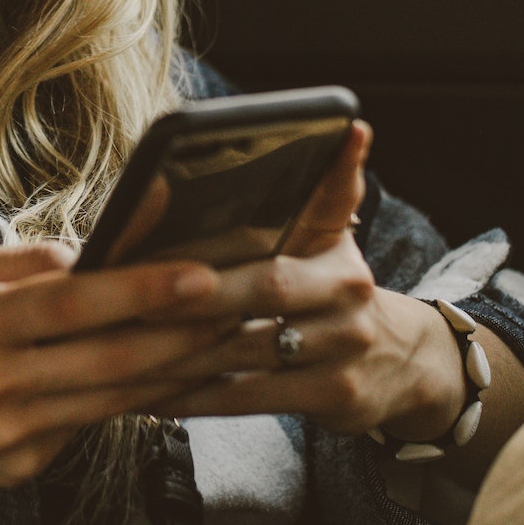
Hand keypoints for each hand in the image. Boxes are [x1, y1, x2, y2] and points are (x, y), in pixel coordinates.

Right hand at [0, 242, 231, 499]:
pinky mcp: (20, 471)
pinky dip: (133, 399)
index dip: (141, 291)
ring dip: (180, 369)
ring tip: (234, 338)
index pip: (71, 306)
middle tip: (250, 306)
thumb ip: (17, 264)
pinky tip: (174, 375)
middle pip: (111, 360)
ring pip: (114, 400)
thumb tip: (90, 254)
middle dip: (189, 333)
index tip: (202, 274)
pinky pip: (88, 427)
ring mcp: (9, 437)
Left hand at [142, 122, 466, 440]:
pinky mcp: (333, 397)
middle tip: (132, 291)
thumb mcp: (337, 236)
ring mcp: (345, 349)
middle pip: (265, 286)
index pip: (294, 222)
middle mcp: (349, 294)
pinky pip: (248, 397)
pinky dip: (192, 398)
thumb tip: (353, 127)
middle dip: (195, 291)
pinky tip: (144, 394)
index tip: (171, 223)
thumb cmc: (335, 290)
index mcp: (338, 247)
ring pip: (247, 350)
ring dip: (178, 352)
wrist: (404, 364)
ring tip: (118, 345)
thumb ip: (328, 187)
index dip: (236, 228)